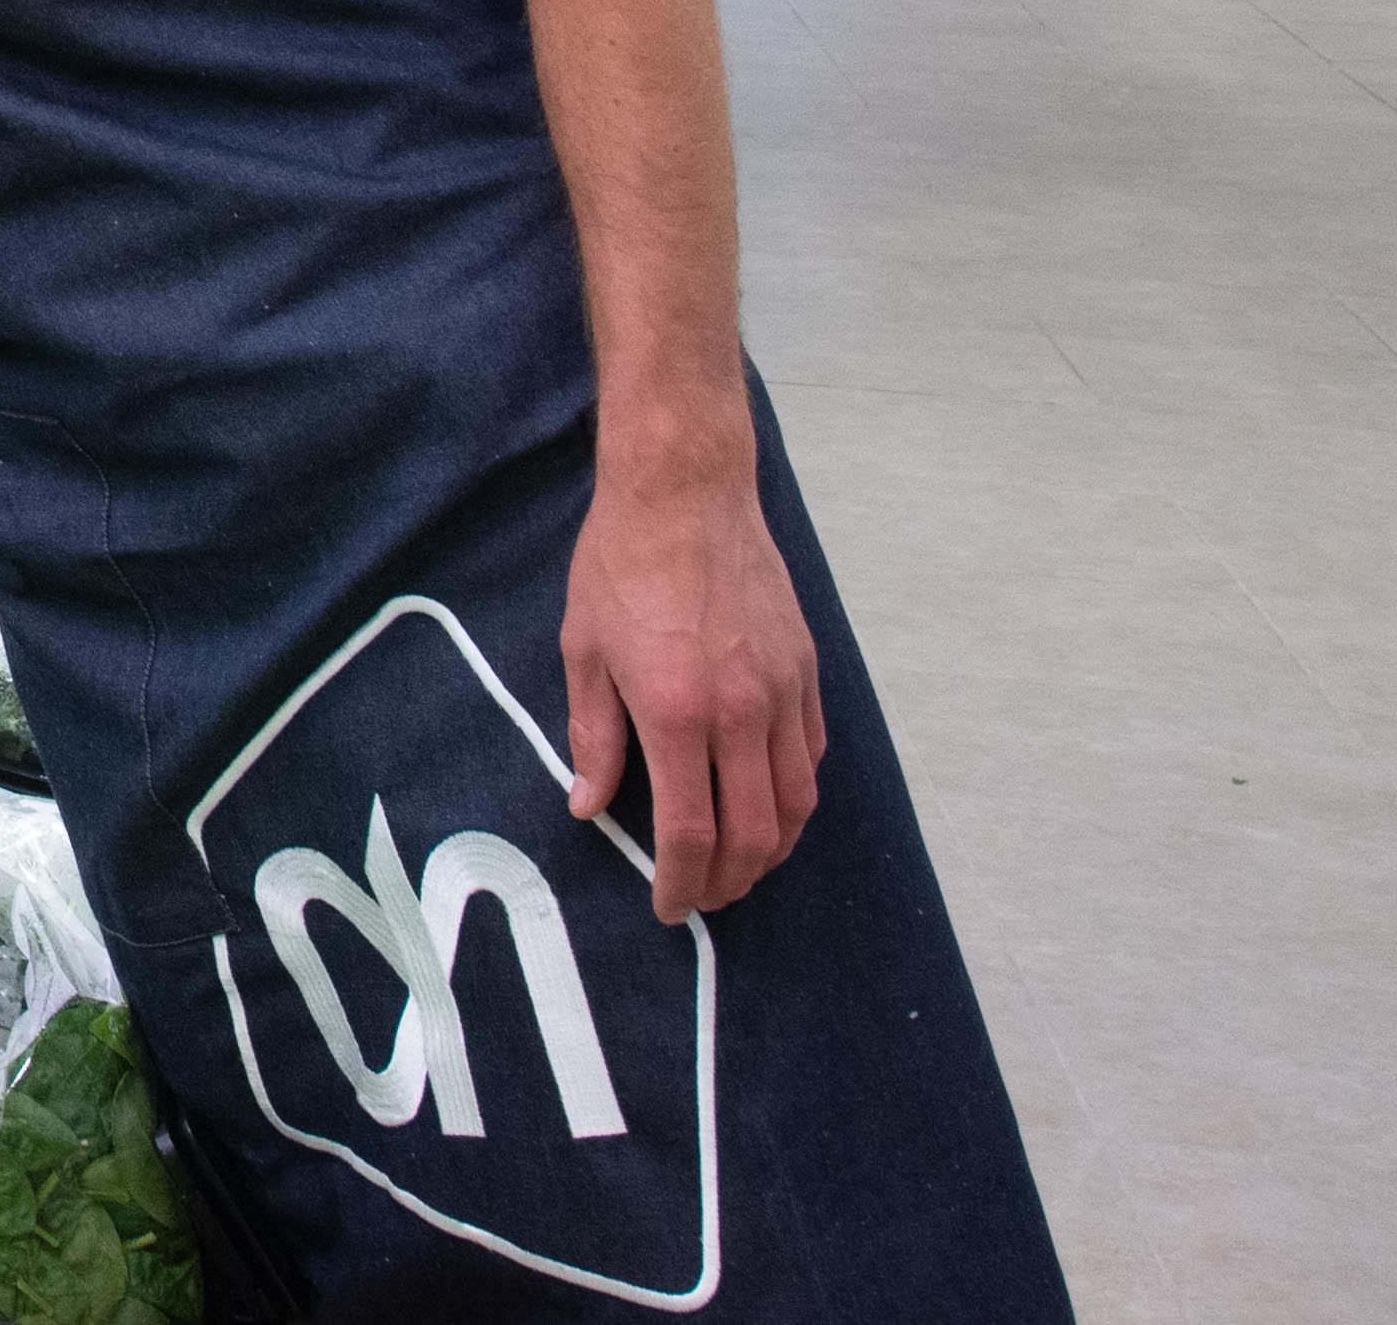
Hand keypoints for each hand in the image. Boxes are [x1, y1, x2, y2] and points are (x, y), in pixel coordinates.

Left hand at [561, 459, 822, 921]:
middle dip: (728, 883)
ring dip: (771, 851)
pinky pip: (812, 755)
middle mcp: (741, 710)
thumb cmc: (622, 564)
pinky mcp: (807, 669)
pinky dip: (794, 795)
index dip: (680, 884)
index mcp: (676, 712)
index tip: (668, 906)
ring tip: (739, 866)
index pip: (691, 834)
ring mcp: (784, 690)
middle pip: (755, 835)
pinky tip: (767, 803)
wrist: (686, 490)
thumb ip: (593, 737)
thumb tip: (589, 807)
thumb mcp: (584, 650)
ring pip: (798, 804)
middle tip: (701, 896)